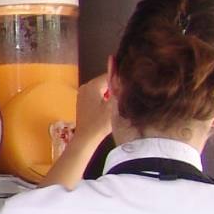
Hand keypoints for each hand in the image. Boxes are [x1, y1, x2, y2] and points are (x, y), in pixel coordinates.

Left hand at [42, 73, 115, 189]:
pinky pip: (97, 95)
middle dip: (115, 87)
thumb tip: (126, 80)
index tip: (130, 85)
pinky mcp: (83, 101)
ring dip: (110, 93)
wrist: (86, 138)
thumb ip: (119, 90)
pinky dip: (104, 98)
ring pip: (102, 88)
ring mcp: (82, 94)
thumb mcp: (113, 105)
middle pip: (105, 81)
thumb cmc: (100, 122)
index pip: (110, 75)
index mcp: (92, 85)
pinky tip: (111, 107)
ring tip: (119, 101)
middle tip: (126, 95)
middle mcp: (85, 86)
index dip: (121, 80)